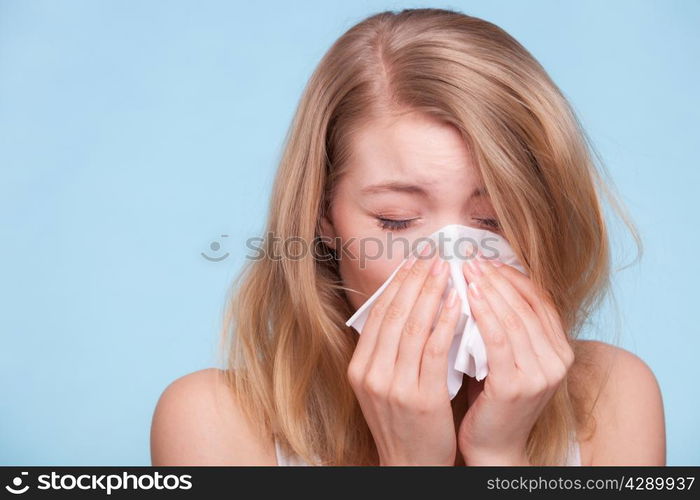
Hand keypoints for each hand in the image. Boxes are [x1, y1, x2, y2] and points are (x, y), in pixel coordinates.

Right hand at [347, 246, 462, 465]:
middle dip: (416, 278)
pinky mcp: (420, 398)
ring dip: (432, 292)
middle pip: (394, 313)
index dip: (398, 282)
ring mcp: (393, 386)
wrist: (410, 465)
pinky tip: (457, 303)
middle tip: (434, 253)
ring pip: (413, 326)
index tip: (415, 259)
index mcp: (360, 367)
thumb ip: (389, 350)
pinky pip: (434, 350)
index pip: (379, 313)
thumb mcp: (384, 384)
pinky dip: (445, 322)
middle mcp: (371, 373)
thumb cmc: (403, 421)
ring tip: (447, 268)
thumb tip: (406, 305)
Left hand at [457, 255, 574, 464]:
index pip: (540, 301)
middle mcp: (557, 361)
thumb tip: (483, 281)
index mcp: (559, 351)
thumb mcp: (507, 357)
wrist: (493, 446)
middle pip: (527, 305)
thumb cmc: (493, 398)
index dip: (514, 276)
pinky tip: (468, 296)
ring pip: (513, 318)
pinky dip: (483, 314)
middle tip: (471, 256)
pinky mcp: (517, 386)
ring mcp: (540, 375)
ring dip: (489, 289)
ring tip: (467, 269)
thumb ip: (505, 327)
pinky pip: (499, 340)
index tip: (487, 258)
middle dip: (497, 277)